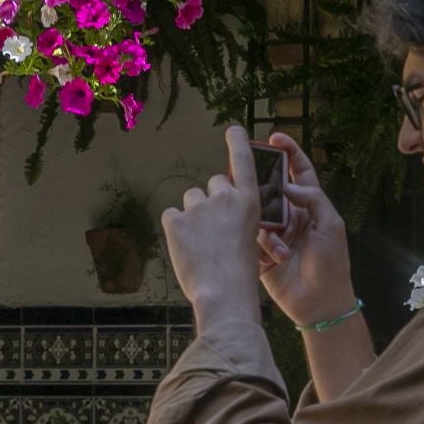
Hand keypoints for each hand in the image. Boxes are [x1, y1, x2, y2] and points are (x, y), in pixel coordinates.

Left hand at [161, 126, 264, 319]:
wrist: (224, 293)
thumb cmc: (241, 274)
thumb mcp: (251, 239)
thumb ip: (236, 219)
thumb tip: (220, 217)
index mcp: (249, 202)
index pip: (243, 162)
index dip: (238, 143)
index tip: (233, 129)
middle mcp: (225, 197)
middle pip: (214, 183)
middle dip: (212, 200)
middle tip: (214, 228)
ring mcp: (198, 207)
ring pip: (191, 198)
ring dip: (193, 214)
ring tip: (200, 243)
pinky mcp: (176, 220)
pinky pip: (171, 215)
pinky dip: (175, 229)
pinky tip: (185, 248)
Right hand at [254, 133, 355, 326]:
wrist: (321, 305)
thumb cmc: (332, 265)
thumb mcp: (331, 226)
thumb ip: (312, 199)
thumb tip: (287, 183)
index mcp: (309, 206)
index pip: (299, 172)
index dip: (288, 153)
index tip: (274, 138)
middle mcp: (289, 215)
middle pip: (270, 188)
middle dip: (262, 183)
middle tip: (253, 181)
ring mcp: (273, 234)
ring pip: (258, 213)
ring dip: (266, 224)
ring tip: (279, 242)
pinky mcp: (260, 253)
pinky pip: (252, 238)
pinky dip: (262, 245)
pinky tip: (276, 256)